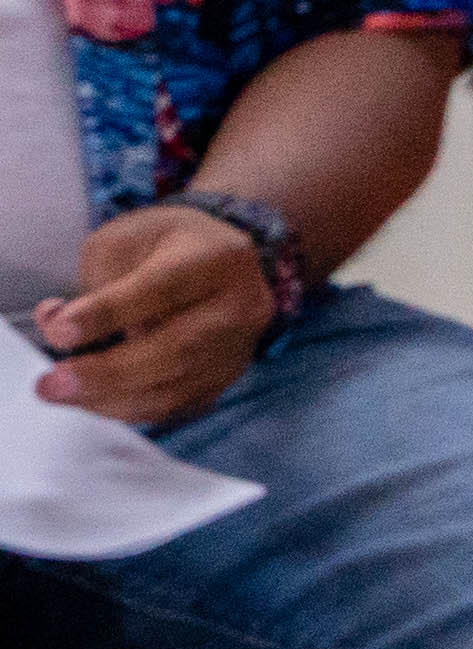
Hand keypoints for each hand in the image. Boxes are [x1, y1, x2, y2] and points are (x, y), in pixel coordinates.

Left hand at [35, 210, 272, 427]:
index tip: (59, 333)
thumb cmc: (164, 247)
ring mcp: (238, 347)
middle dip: (108, 372)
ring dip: (109, 398)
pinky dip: (127, 408)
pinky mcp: (225, 378)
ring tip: (60, 392)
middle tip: (53, 382)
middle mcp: (242, 305)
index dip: (108, 314)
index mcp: (219, 257)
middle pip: (178, 349)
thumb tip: (58, 327)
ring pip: (175, 387)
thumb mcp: (123, 239)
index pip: (164, 289)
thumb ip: (91, 281)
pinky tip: (93, 398)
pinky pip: (175, 407)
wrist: (211, 261)